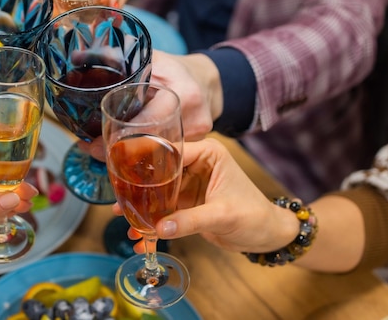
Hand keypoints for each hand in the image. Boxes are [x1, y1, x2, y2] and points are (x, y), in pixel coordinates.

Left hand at [78, 50, 223, 161]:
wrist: (207, 81)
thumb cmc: (175, 69)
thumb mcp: (150, 59)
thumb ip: (117, 60)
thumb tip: (75, 56)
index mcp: (182, 95)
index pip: (145, 126)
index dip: (118, 139)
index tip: (92, 146)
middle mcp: (194, 120)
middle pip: (148, 148)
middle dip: (117, 154)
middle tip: (91, 150)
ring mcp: (198, 138)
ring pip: (156, 157)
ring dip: (129, 158)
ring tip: (103, 152)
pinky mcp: (197, 149)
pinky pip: (165, 158)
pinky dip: (145, 157)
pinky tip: (127, 154)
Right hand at [114, 138, 298, 254]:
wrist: (267, 236)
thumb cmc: (254, 216)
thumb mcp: (222, 215)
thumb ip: (190, 220)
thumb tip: (158, 228)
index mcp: (207, 154)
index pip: (170, 151)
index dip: (147, 162)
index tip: (126, 173)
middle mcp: (195, 164)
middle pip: (159, 172)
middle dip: (140, 189)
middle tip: (120, 202)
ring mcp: (189, 184)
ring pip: (158, 192)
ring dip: (143, 207)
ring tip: (123, 219)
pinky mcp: (186, 203)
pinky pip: (164, 210)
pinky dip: (153, 222)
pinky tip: (141, 236)